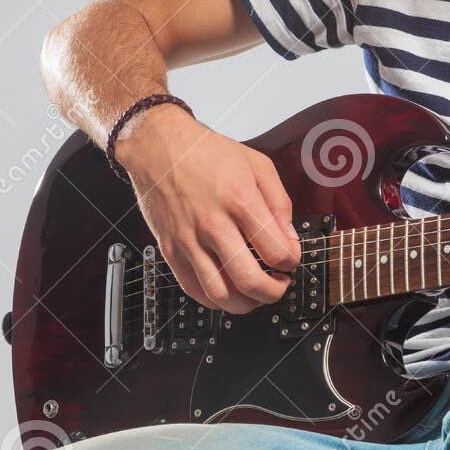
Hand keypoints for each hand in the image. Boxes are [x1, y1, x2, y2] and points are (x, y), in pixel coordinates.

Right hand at [114, 104, 299, 313]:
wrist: (158, 146)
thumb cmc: (206, 152)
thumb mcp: (257, 165)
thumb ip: (280, 202)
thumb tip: (290, 238)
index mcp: (240, 201)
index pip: (276, 251)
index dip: (292, 262)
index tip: (291, 259)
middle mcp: (214, 225)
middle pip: (251, 281)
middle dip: (274, 292)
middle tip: (280, 284)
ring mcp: (190, 241)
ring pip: (221, 294)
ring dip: (246, 303)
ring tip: (256, 293)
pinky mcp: (171, 250)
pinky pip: (194, 290)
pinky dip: (216, 301)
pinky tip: (229, 291)